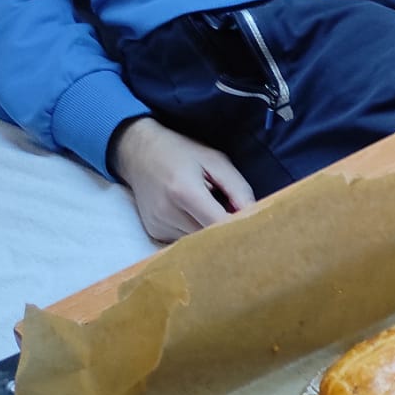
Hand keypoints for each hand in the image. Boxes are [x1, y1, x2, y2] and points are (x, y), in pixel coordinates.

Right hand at [109, 116, 255, 242]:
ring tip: (211, 210)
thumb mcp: (215, 161)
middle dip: (227, 232)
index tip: (255, 227)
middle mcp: (167, 213)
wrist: (138, 153)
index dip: (239, 227)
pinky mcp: (155, 233)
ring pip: (198, 242)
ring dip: (210, 232)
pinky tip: (194, 215)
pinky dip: (195, 232)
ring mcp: (158, 225)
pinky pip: (184, 240)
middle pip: (209, 237)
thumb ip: (238, 188)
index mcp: (184, 191)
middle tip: (238, 219)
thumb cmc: (181, 153)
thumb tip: (255, 214)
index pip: (219, 223)